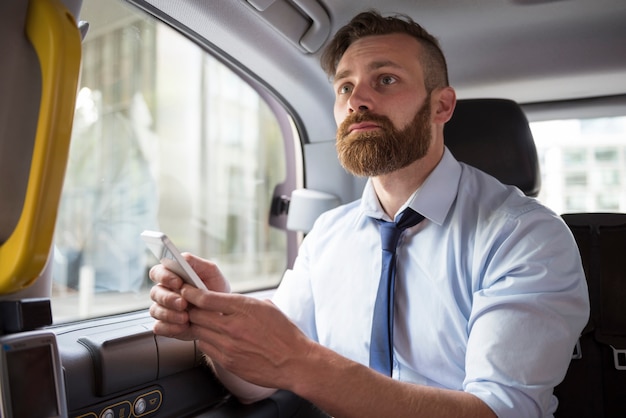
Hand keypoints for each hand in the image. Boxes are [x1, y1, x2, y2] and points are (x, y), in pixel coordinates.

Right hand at [149, 253, 229, 339]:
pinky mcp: (166, 326)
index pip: (157, 272)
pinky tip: (183, 327)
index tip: (178, 282)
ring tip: (186, 317)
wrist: (224, 313)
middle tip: (183, 303)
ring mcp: (164, 309)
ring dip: (170, 314)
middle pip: (155, 293)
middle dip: (168, 298)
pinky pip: (159, 327)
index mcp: (171, 276)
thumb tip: (181, 258)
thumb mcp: (210, 271)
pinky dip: (170, 328)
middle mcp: (164, 292)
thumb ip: (195, 262)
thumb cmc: (215, 288)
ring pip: (155, 310)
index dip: (164, 276)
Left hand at [180, 286, 314, 390]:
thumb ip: (244, 303)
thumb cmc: (284, 334)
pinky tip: (211, 337)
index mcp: (243, 308)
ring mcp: (228, 346)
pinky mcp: (227, 361)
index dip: (191, 293)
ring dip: (196, 325)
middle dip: (189, 309)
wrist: (295, 362)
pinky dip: (205, 340)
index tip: (186, 290)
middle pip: (196, 314)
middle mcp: (233, 326)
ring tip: (199, 322)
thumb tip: (227, 300)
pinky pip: (205, 348)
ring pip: (198, 331)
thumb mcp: (267, 307)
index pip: (206, 298)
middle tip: (187, 306)